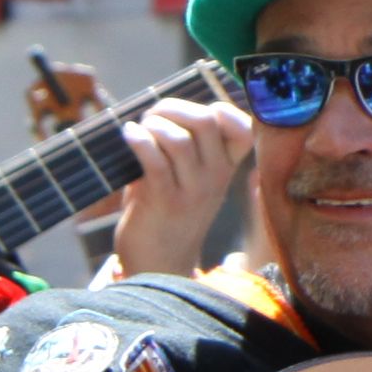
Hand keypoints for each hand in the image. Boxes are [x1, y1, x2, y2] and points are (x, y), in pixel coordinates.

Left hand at [101, 96, 254, 278]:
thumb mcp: (188, 178)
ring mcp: (193, 190)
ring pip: (178, 138)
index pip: (242, 128)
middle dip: (173, 108)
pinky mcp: (164, 200)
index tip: (190, 114)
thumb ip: (186, 146)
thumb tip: (162, 108)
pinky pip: (154, 157)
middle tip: (153, 118)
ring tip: (139, 131)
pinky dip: (138, 138)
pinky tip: (128, 136)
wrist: (159, 263)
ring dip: (153, 125)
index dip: (219, 110)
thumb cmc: (166, 212)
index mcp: (226, 169)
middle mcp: (216, 177)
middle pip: (206, 120)